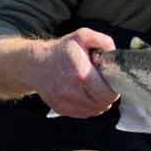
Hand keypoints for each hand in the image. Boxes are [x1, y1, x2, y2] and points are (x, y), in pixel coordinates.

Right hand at [0, 29, 117, 115]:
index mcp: (80, 73)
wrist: (36, 64)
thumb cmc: (62, 50)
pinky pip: (84, 114)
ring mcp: (65, 102)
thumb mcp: (83, 36)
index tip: (113, 82)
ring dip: (100, 103)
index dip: (114, 89)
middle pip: (101, 103)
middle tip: (106, 86)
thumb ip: (103, 41)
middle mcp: (71, 91)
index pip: (106, 92)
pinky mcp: (61, 109)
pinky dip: (90, 107)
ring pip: (94, 111)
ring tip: (97, 90)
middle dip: (108, 95)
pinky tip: (88, 95)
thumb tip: (114, 54)